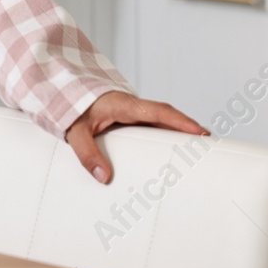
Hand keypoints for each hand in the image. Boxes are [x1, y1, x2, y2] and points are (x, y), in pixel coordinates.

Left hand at [64, 91, 209, 184]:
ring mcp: (129, 110)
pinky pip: (149, 123)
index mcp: (122, 104)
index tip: (201, 132)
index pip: (158, 111)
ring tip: (195, 150)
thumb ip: (87, 153)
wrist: (59, 90)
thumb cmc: (68, 108)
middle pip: (165, 115)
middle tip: (209, 145)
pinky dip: (162, 132)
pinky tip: (169, 147)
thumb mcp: (74, 131)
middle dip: (187, 128)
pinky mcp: (126, 116)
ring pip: (159, 119)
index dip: (181, 121)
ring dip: (176, 131)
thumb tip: (104, 177)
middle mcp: (130, 105)